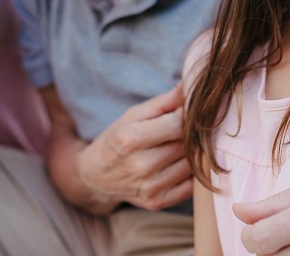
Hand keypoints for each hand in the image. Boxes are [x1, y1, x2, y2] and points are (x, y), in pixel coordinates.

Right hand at [78, 84, 192, 210]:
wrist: (95, 176)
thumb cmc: (116, 139)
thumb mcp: (132, 115)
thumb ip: (163, 102)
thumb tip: (190, 86)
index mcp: (129, 139)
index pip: (177, 124)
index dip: (189, 115)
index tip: (190, 110)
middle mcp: (139, 166)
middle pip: (186, 144)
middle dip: (192, 133)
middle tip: (191, 126)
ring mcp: (149, 187)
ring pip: (191, 165)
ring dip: (194, 153)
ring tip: (183, 144)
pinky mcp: (157, 202)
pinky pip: (190, 186)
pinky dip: (192, 173)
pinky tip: (182, 163)